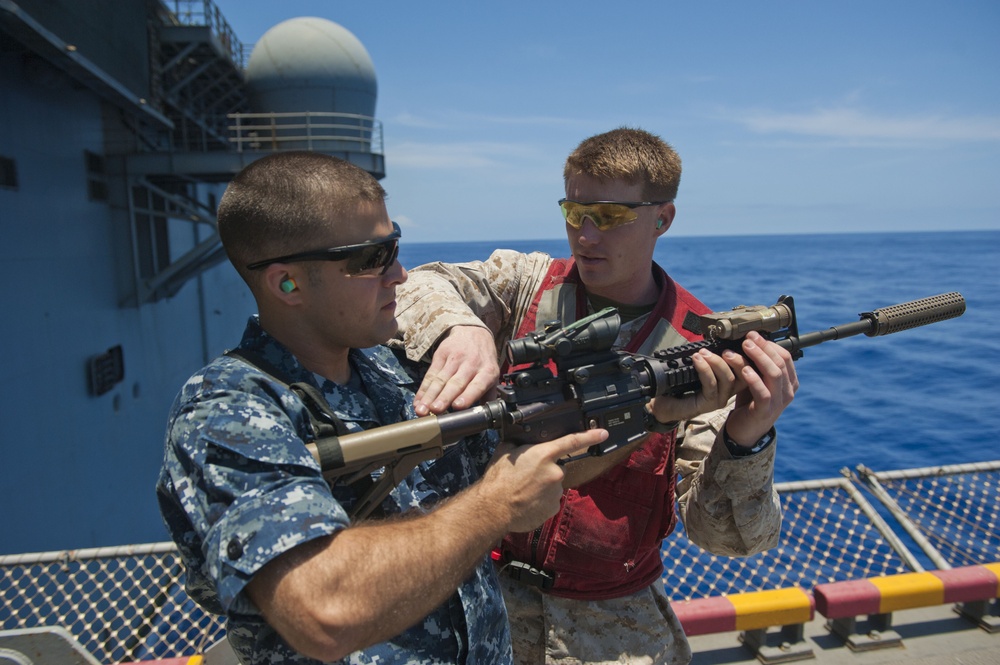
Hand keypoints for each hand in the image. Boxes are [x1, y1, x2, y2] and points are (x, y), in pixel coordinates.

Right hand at [414, 326, 498, 414]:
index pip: (477, 384)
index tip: (458, 406)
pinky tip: (418, 401)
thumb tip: (483, 418)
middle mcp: (471, 364)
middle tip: (435, 410)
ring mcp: (455, 359)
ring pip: (440, 380)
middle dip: (444, 397)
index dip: (468, 395)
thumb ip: (488, 396)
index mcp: (487, 372)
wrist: (474, 332)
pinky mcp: (441, 355)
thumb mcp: (492, 375)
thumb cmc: (483, 361)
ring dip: (429, 396)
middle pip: (455, 383)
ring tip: (422, 409)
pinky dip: (423, 389)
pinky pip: (430, 374)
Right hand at [482, 428, 607, 532]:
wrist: (494, 508)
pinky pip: (550, 500)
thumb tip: (522, 438)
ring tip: (524, 491)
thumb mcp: (505, 451)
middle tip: (526, 477)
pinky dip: (541, 500)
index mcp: (543, 454)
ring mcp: (556, 491)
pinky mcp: (553, 507)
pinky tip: (528, 501)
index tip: (603, 433)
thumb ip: (520, 443)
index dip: (590, 436)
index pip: (572, 442)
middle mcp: (554, 472)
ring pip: (553, 485)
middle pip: (556, 467)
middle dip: (545, 471)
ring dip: (542, 487)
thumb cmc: (498, 480)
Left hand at [647, 347, 745, 423]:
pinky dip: (705, 370)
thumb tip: (711, 343)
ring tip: (703, 353)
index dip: (744, 356)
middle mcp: (726, 392)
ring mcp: (718, 399)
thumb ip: (706, 359)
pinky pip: (711, 385)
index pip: (744, 369)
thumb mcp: (695, 368)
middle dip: (737, 359)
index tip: (740, 343)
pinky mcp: (708, 404)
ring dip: (717, 362)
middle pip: (743, 375)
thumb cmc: (678, 386)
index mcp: (725, 382)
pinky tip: (697, 360)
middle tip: (724, 348)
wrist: (662, 404)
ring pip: (728, 379)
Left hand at [724, 331, 798, 445]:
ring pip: (774, 374)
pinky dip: (754, 379)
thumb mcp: (754, 380)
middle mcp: (787, 391)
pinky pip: (763, 392)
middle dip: (763, 347)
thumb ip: (754, 364)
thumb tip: (747, 340)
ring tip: (743, 348)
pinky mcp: (765, 411)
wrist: (744, 430)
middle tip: (747, 338)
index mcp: (789, 382)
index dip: (769, 344)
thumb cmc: (749, 402)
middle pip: (780, 362)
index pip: (785, 356)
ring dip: (758, 357)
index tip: (753, 335)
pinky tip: (745, 369)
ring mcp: (778, 402)